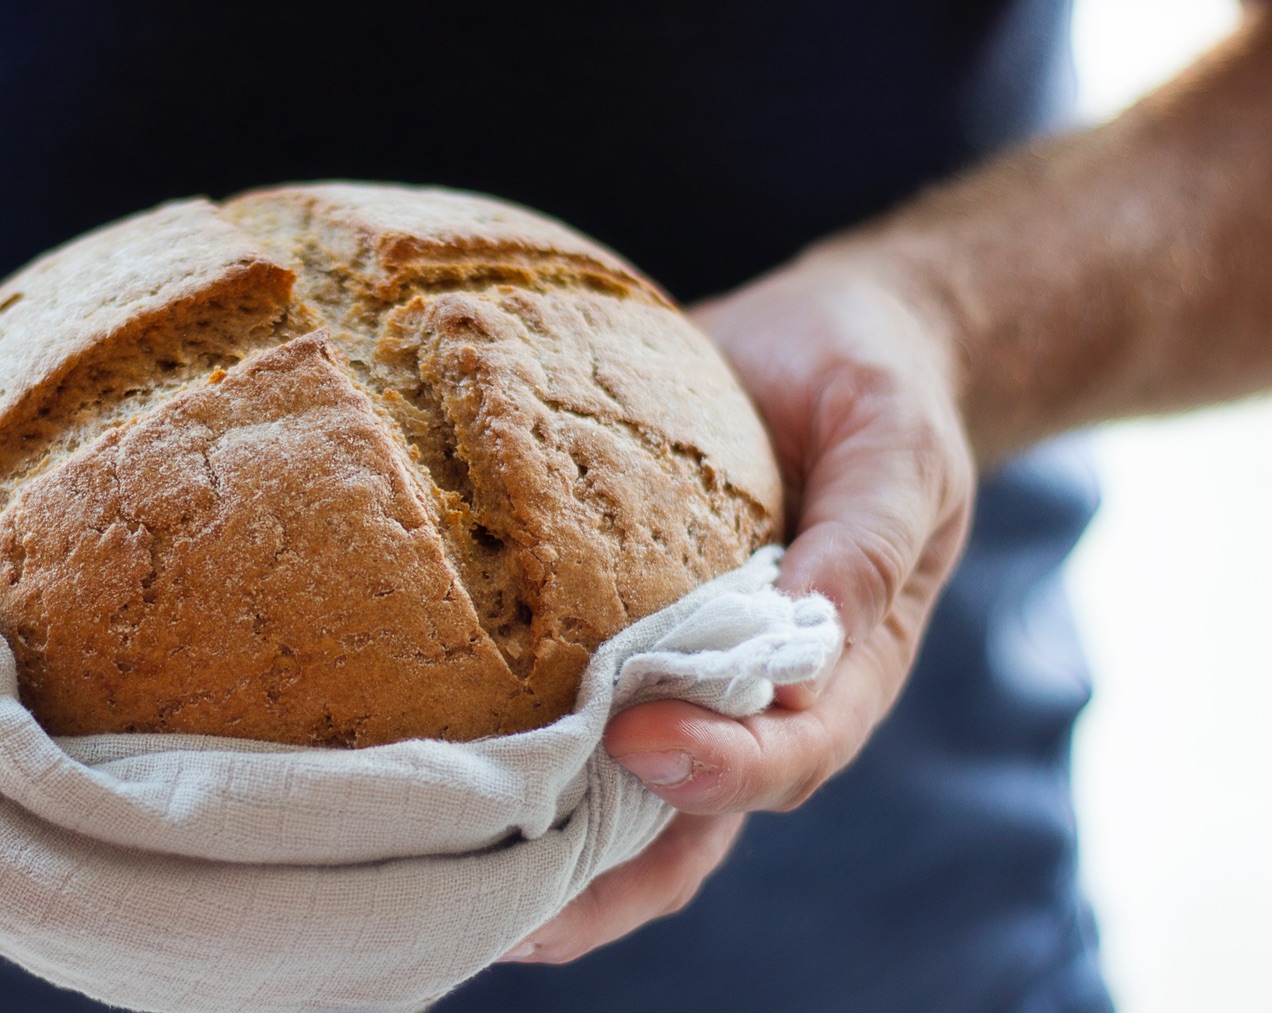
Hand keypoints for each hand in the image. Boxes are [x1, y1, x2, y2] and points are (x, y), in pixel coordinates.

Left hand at [502, 249, 975, 963]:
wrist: (830, 346)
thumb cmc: (875, 391)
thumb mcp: (898, 445)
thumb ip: (868, 534)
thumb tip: (812, 621)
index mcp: (849, 666)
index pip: (792, 752)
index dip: (723, 766)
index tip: (638, 740)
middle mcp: (760, 698)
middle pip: (692, 823)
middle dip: (606, 881)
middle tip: (510, 910)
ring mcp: (686, 679)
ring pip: (619, 801)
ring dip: (545, 853)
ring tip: (444, 883)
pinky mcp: (620, 634)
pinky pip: (569, 714)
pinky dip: (515, 757)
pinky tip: (434, 780)